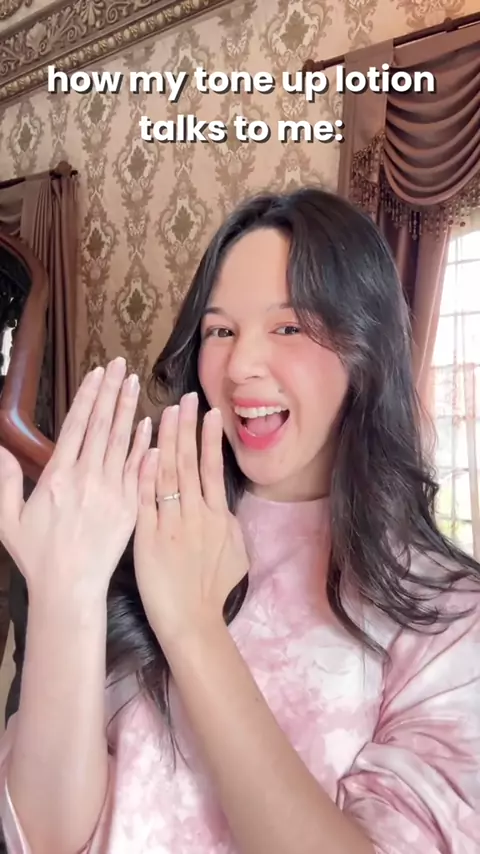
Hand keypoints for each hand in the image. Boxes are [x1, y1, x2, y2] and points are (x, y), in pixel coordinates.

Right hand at [0, 358, 151, 603]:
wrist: (69, 588)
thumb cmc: (36, 555)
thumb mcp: (8, 518)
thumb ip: (3, 481)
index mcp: (58, 476)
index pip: (75, 426)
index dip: (87, 396)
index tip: (96, 373)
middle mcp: (87, 478)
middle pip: (101, 426)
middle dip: (110, 392)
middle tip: (120, 365)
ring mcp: (112, 491)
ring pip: (122, 442)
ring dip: (128, 409)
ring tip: (134, 383)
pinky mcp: (130, 507)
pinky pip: (139, 470)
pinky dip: (144, 445)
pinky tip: (150, 424)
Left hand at [134, 392, 248, 642]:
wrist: (191, 620)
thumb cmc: (214, 591)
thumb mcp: (237, 553)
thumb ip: (230, 524)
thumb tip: (225, 504)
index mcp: (218, 516)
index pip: (213, 467)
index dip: (209, 438)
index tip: (209, 411)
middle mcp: (197, 513)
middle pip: (190, 462)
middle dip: (188, 427)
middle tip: (186, 398)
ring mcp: (171, 523)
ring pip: (169, 473)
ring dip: (168, 441)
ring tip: (167, 412)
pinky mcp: (148, 536)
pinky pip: (147, 500)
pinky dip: (146, 474)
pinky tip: (145, 450)